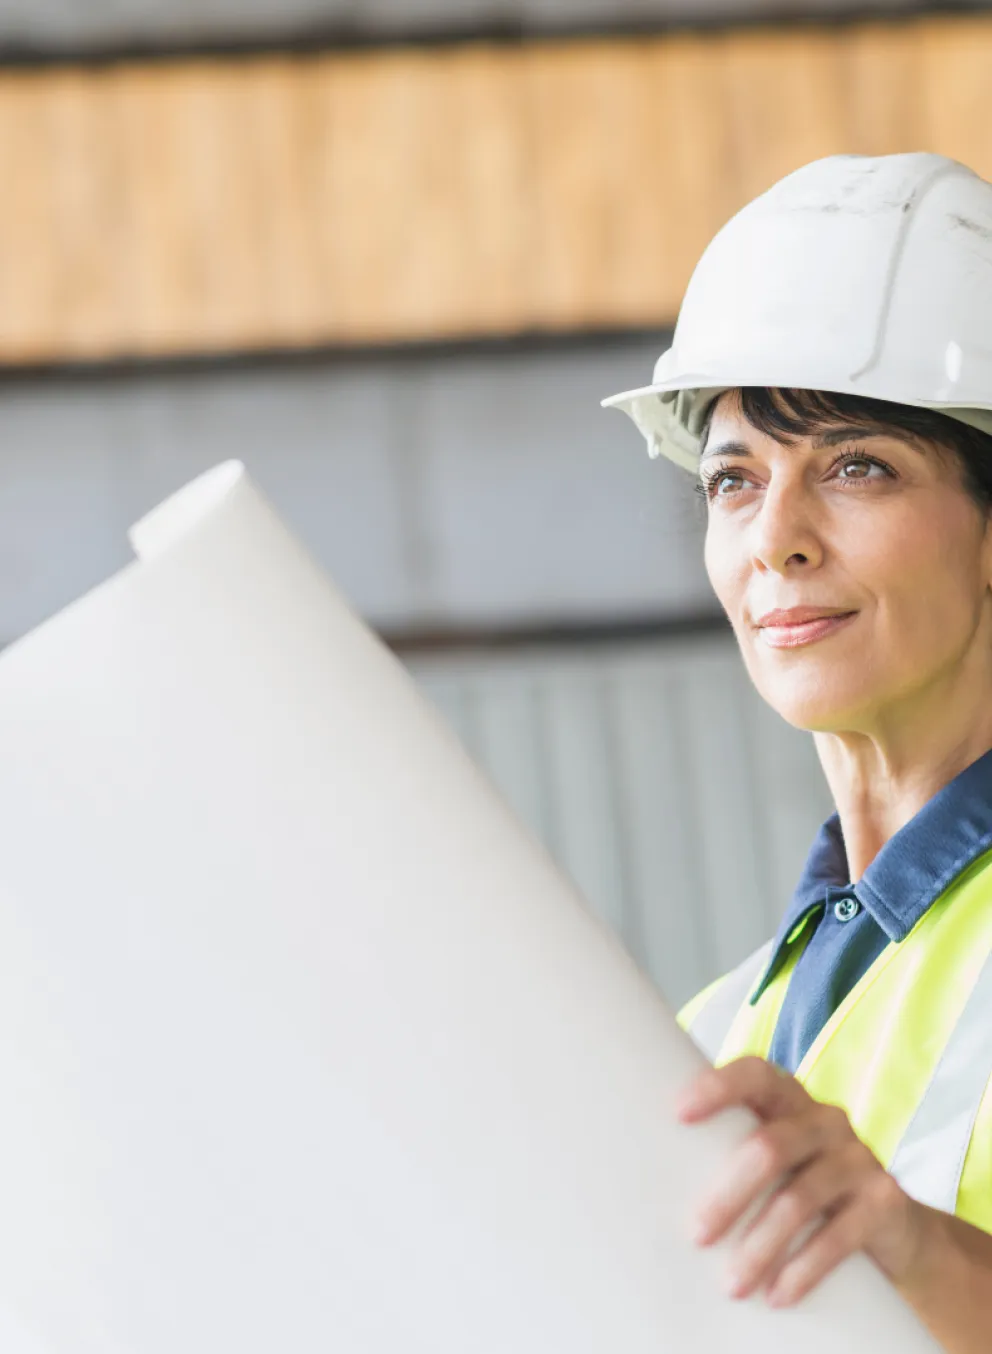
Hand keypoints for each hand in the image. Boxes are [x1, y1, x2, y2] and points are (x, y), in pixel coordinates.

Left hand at [676, 1056, 926, 1306]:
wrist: (890, 1225)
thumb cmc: (805, 1184)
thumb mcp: (775, 1161)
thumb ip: (732, 1152)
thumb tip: (652, 1185)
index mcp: (790, 1098)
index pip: (755, 1074)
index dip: (718, 1087)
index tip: (678, 1113)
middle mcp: (827, 1118)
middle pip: (769, 1147)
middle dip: (729, 1196)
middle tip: (698, 1235)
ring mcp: (860, 1157)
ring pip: (799, 1199)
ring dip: (760, 1246)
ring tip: (732, 1283)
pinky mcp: (885, 1200)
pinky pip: (839, 1236)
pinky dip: (804, 1268)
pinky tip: (778, 1294)